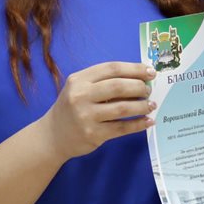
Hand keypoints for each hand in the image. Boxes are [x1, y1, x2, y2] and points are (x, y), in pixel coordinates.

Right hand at [40, 62, 157, 160]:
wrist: (52, 135)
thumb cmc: (71, 108)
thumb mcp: (79, 89)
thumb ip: (103, 82)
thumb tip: (139, 79)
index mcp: (79, 80)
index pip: (111, 68)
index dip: (134, 69)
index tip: (150, 72)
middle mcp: (80, 96)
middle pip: (118, 86)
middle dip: (139, 87)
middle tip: (149, 90)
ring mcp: (86, 116)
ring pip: (123, 108)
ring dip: (142, 106)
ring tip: (151, 105)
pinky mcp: (93, 134)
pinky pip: (122, 128)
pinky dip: (138, 124)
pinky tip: (148, 121)